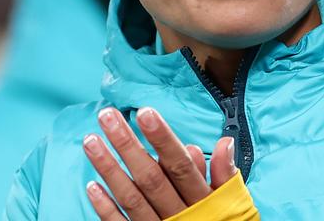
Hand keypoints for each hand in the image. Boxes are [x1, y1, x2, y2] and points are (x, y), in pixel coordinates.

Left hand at [83, 106, 237, 219]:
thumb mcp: (233, 202)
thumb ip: (225, 174)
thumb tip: (225, 142)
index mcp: (202, 200)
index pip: (179, 165)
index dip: (162, 138)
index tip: (145, 112)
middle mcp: (179, 215)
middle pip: (150, 177)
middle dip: (127, 145)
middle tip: (107, 116)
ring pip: (131, 199)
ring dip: (109, 169)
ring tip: (91, 141)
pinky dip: (106, 209)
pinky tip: (91, 186)